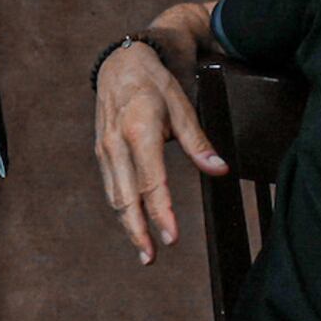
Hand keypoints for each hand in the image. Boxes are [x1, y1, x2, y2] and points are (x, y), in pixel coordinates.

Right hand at [92, 39, 227, 265]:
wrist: (119, 63)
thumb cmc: (154, 84)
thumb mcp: (181, 106)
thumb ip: (199, 142)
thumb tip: (220, 169)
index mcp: (139, 129)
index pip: (151, 180)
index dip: (161, 211)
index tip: (171, 238)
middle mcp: (116, 142)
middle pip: (125, 196)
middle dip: (138, 230)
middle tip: (151, 258)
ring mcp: (104, 148)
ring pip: (115, 195)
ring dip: (128, 226)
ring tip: (144, 252)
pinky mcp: (101, 152)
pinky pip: (111, 187)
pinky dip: (122, 210)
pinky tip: (134, 226)